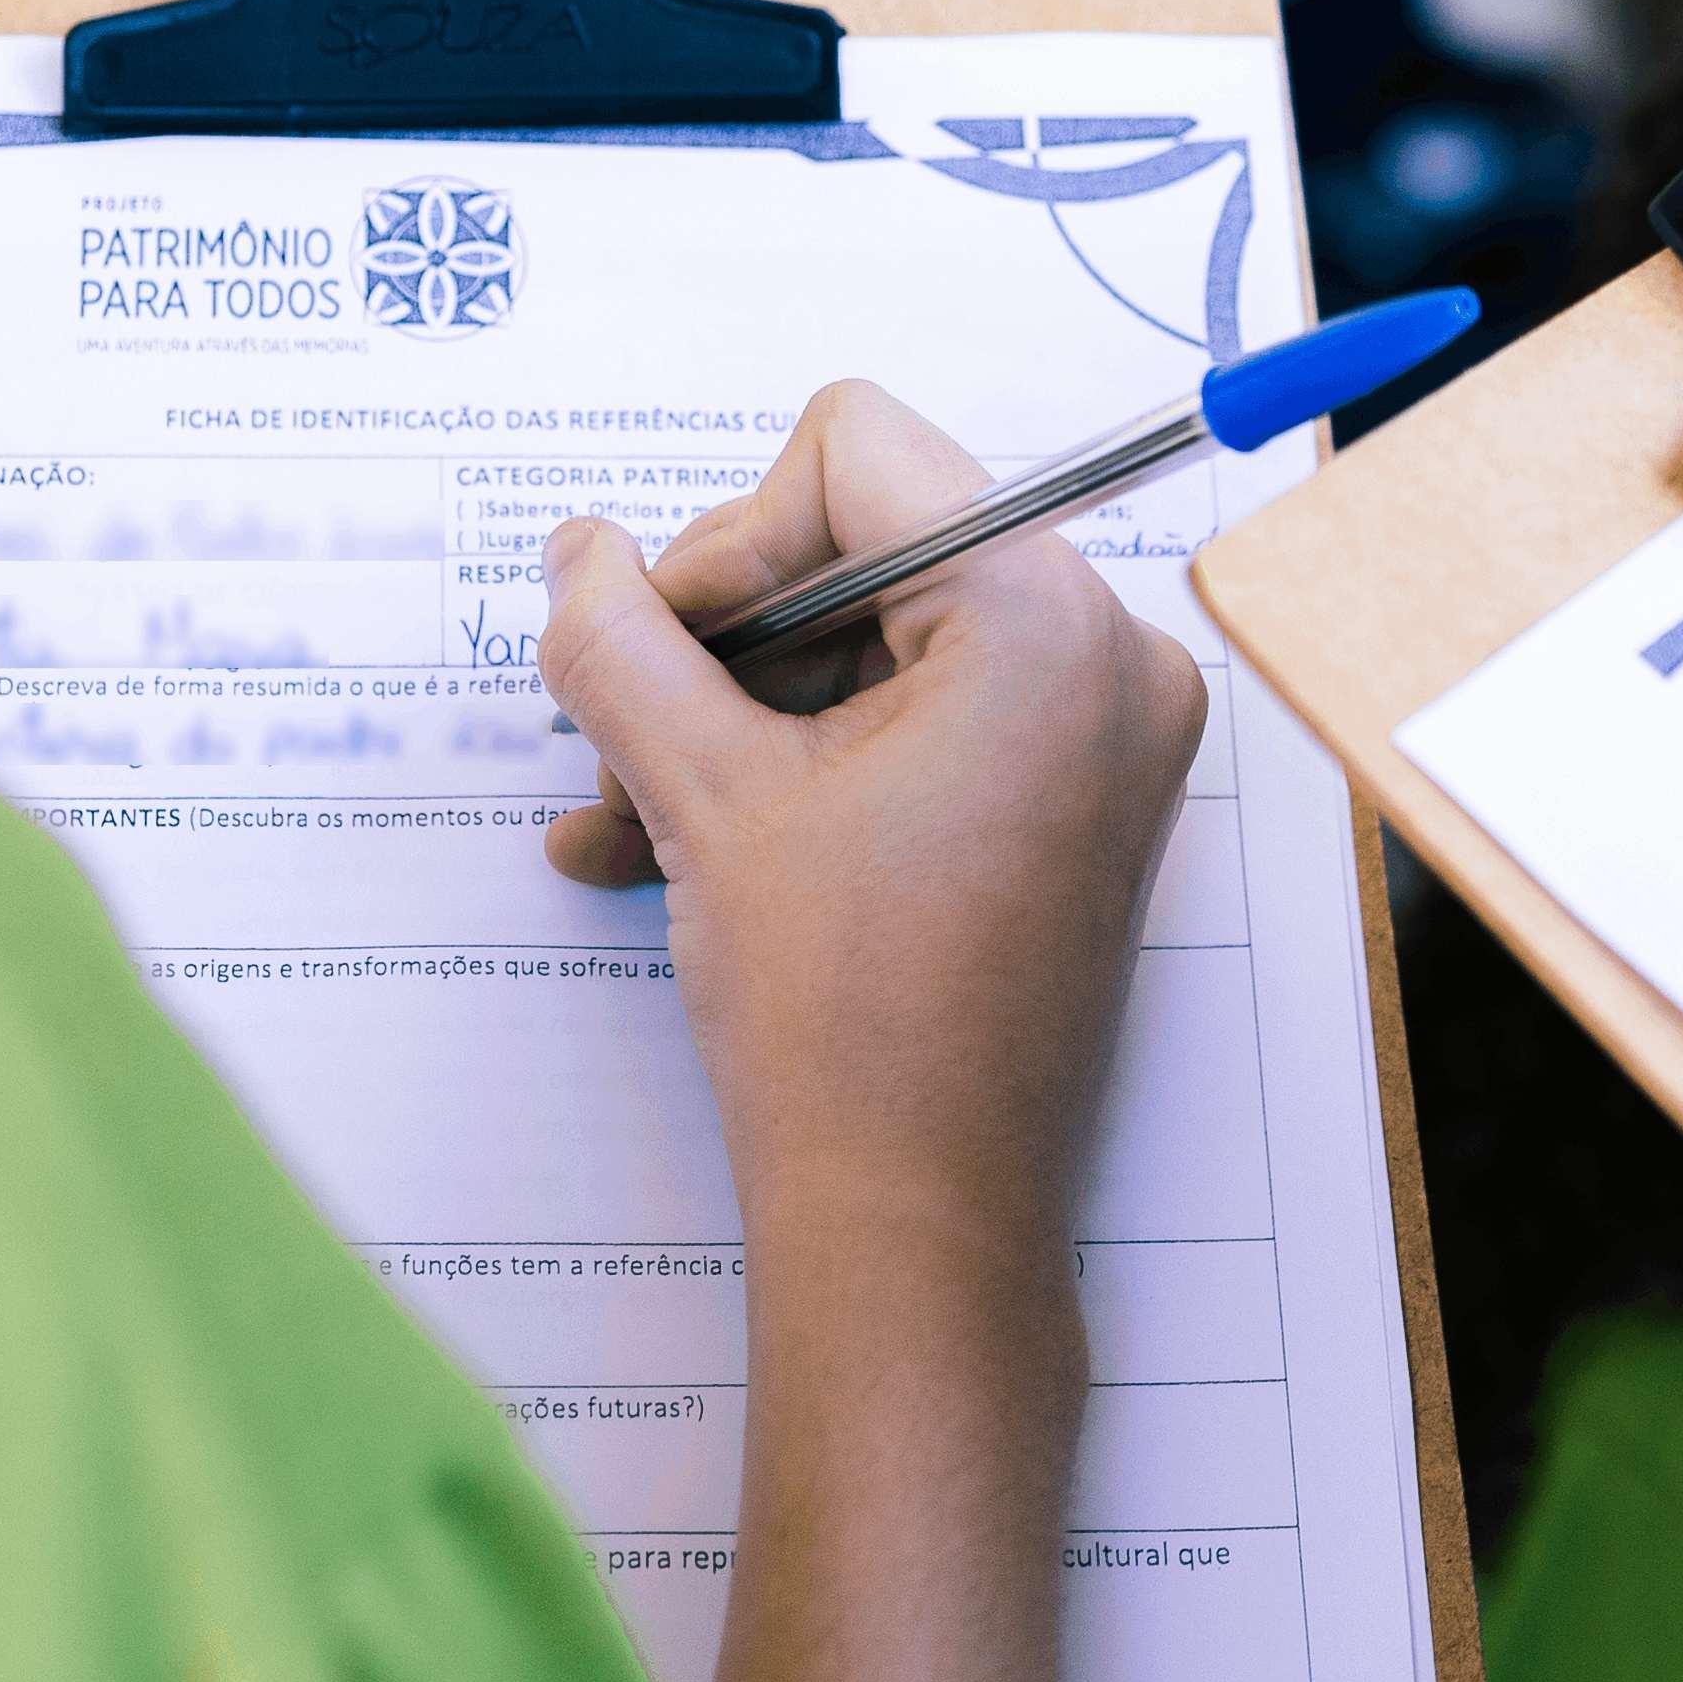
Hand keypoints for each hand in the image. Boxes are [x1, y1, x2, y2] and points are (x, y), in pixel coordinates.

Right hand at [539, 383, 1207, 1681]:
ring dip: (729, 720)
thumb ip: (621, 639)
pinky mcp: (1069, 802)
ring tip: (625, 823)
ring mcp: (1098, 735)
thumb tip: (578, 552)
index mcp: (1044, 619)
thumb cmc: (839, 1020)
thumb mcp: (700, 792)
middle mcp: (1104, 656)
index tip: (653, 654)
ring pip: (867, 641)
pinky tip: (673, 847)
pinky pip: (912, 719)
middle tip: (617, 748)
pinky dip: (795, 766)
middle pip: (858, 542)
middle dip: (718, 649)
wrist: (917, 1229)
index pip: (852, 452)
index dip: (722, 541)